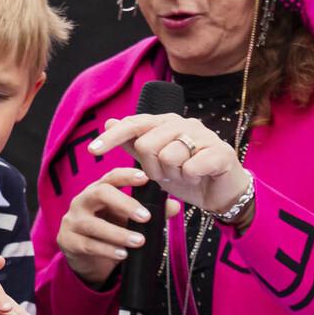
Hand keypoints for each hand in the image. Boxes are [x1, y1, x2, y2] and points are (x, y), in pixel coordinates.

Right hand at [56, 165, 179, 287]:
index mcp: (98, 191)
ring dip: (118, 233)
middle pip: (100, 193)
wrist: (85, 259)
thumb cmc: (109, 230)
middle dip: (124, 203)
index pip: (111, 177)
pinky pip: (88, 245)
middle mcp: (82, 201)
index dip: (127, 175)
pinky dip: (107, 250)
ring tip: (139, 241)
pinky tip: (123, 254)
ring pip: (93, 224)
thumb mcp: (129, 220)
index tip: (145, 179)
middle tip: (145, 216)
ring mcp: (72, 221)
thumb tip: (175, 205)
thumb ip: (152, 212)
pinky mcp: (68, 241)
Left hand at [89, 113, 249, 215]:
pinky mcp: (220, 151)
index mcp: (165, 122)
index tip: (93, 151)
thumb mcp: (154, 162)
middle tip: (166, 175)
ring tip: (183, 175)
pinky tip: (198, 177)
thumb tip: (109, 122)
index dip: (112, 138)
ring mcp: (203, 135)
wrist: (220, 192)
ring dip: (173, 175)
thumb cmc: (186, 174)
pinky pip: (191, 167)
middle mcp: (182, 123)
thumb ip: (133, 142)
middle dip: (152, 169)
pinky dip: (190, 178)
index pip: (133, 124)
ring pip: (169, 156)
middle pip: (147, 145)